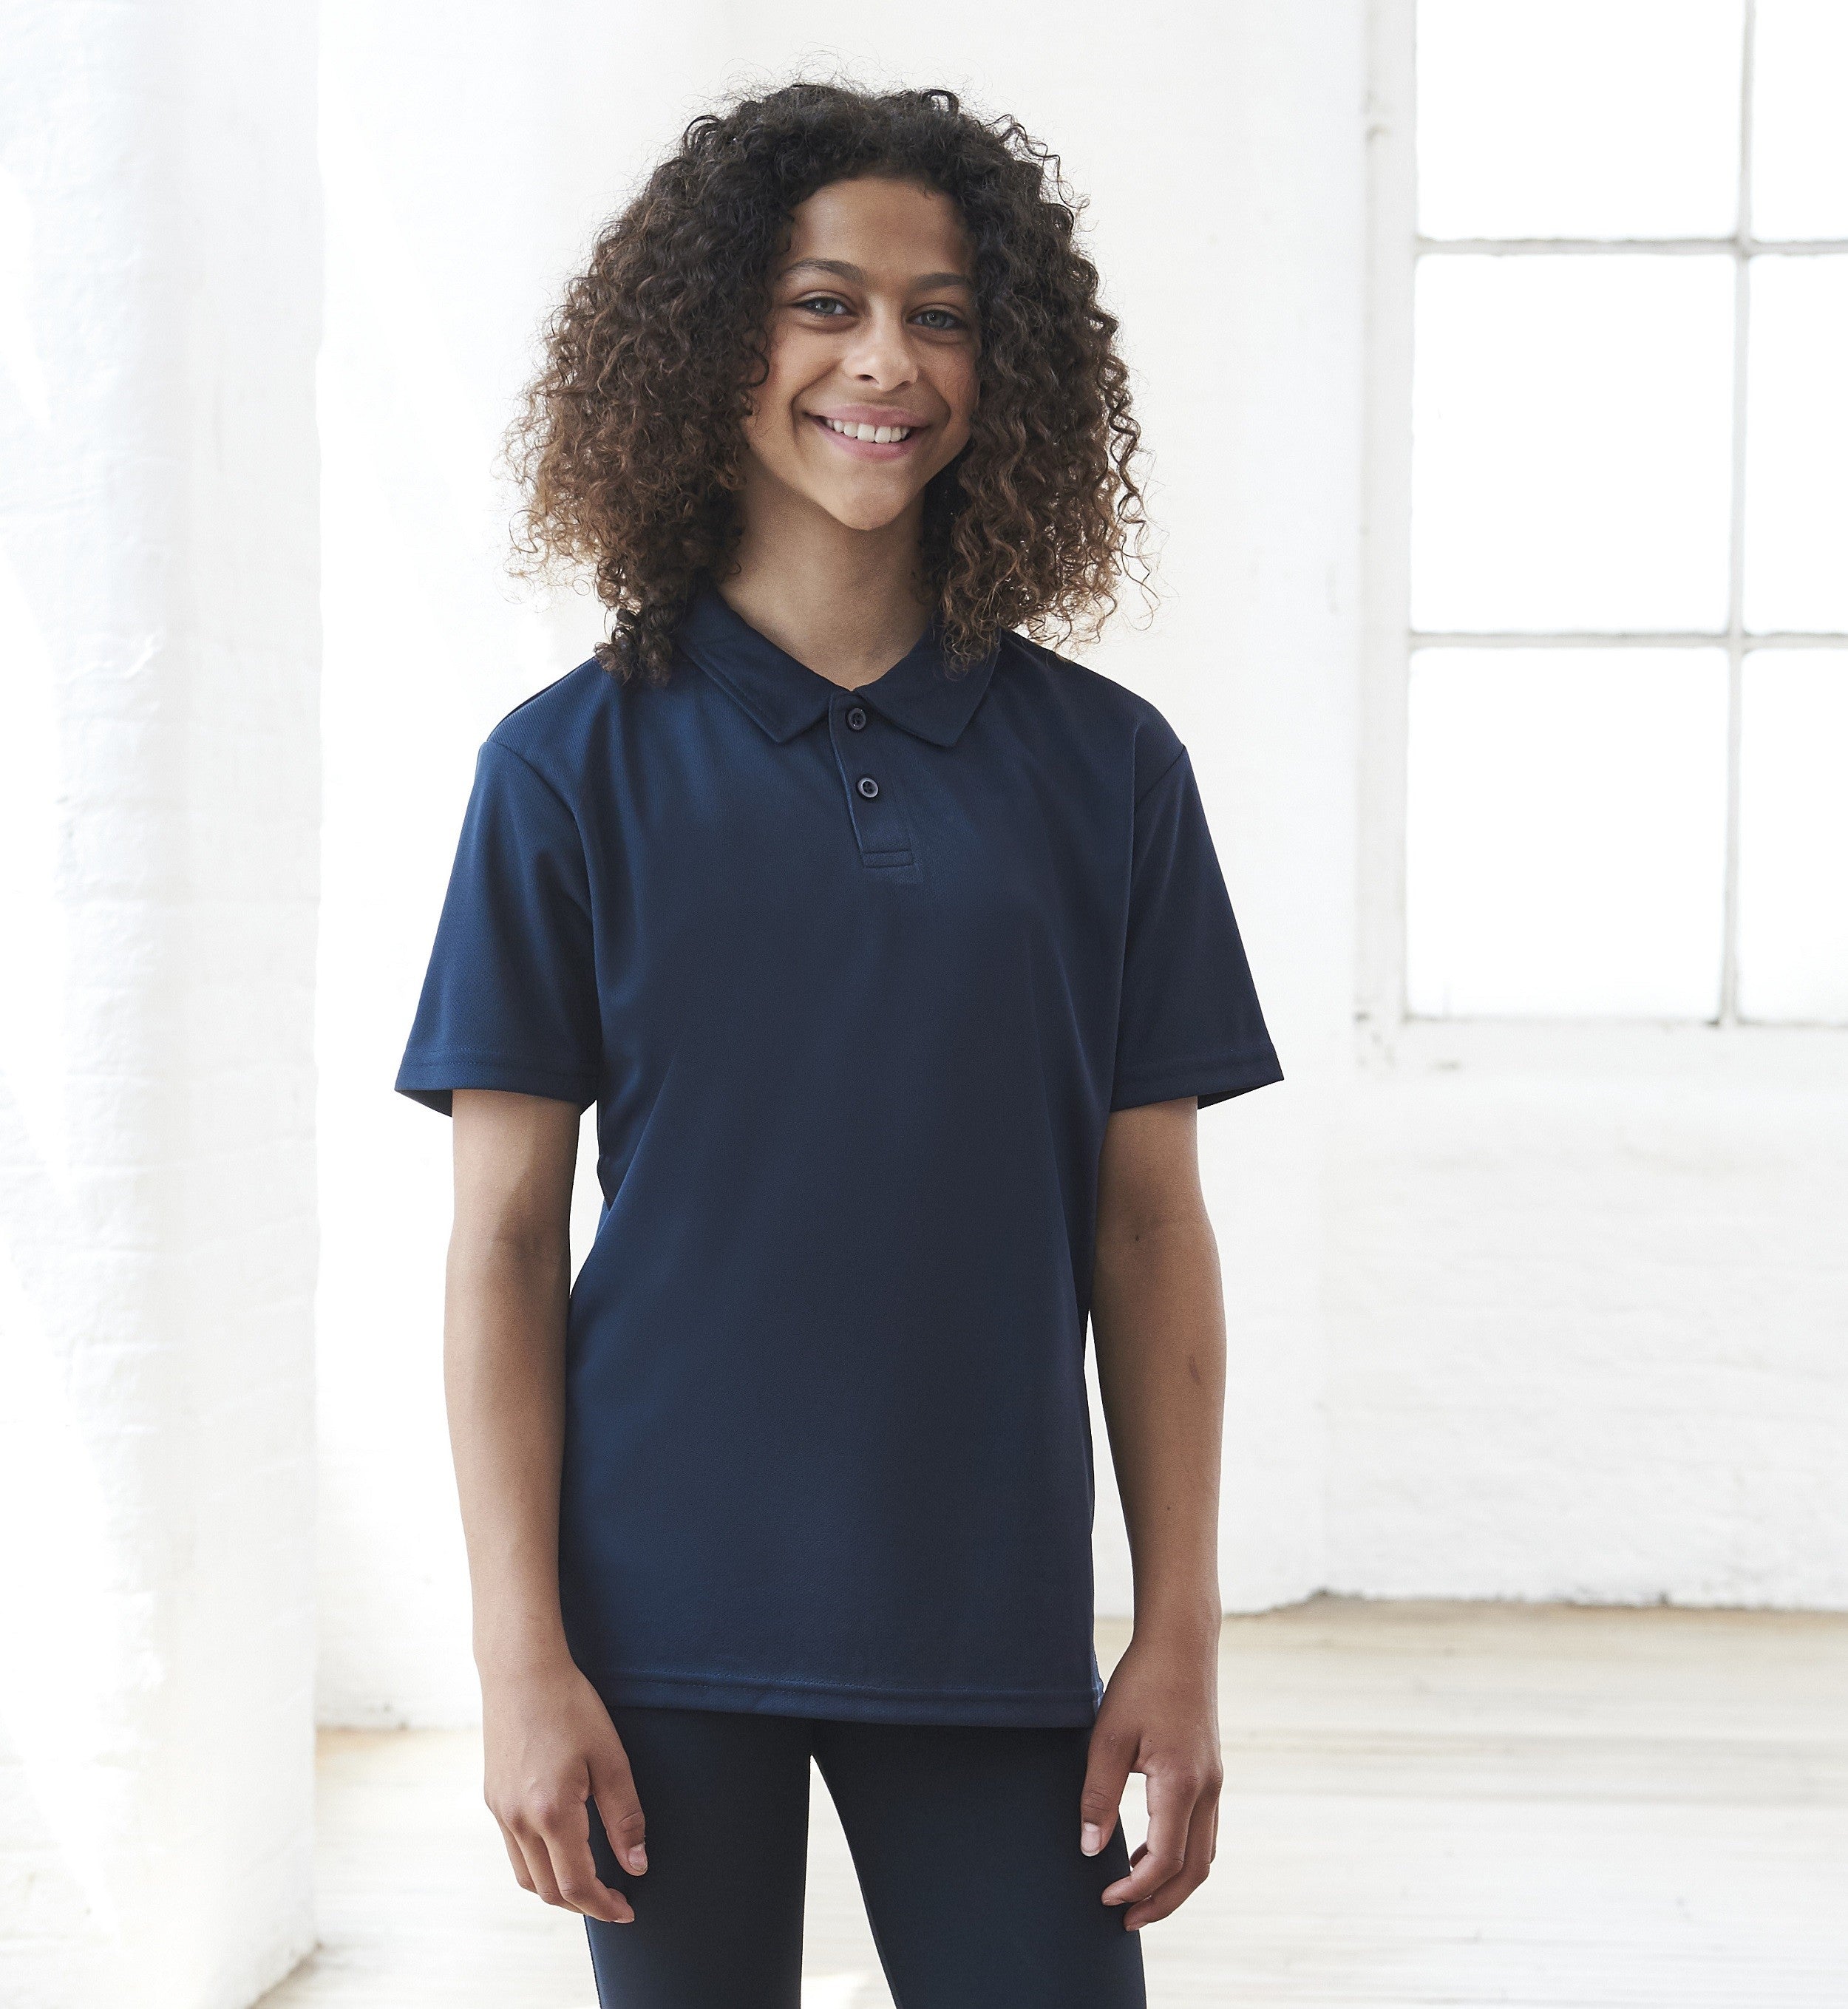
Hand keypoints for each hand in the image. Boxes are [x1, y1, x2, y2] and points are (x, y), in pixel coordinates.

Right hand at [481, 1654, 646, 1924]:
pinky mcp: (492, 1799)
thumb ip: (625, 1816)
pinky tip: (562, 1849)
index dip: (604, 1905)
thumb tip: (637, 1865)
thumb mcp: (610, 1757)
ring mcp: (499, 1811)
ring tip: (591, 1881)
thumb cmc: (571, 1706)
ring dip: (558, 1889)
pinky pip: (513, 1850)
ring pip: (526, 1877)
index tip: (628, 1910)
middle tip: (614, 1899)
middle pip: (549, 1890)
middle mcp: (517, 1820)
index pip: (577, 1884)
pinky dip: (538, 1865)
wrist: (521, 1672)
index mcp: (551, 1812)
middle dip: (583, 1904)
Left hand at [1078, 1631, 1222, 1930]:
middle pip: (1194, 1870)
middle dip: (1161, 1903)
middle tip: (1124, 1921)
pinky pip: (1202, 1829)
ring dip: (1173, 1881)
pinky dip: (1180, 1853)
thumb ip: (1098, 1794)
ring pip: (1204, 1853)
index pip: (1165, 1859)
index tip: (1104, 1898)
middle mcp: (1207, 1789)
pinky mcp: (1210, 1771)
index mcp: (1182, 1784)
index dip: (1135, 1888)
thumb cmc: (1141, 1683)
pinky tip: (1146, 1850)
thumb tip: (1089, 1848)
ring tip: (1133, 1893)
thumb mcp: (1108, 1736)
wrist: (1181, 1642)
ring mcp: (1214, 1781)